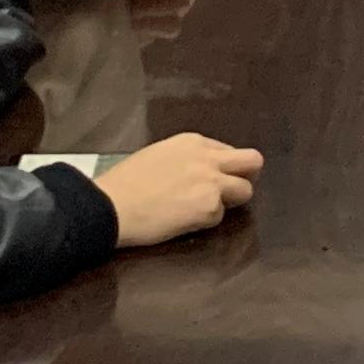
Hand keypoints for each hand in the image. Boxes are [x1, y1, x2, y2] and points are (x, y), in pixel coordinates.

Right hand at [101, 132, 260, 249]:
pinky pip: (221, 216)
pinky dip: (207, 221)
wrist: (111, 206)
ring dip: (230, 202)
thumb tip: (195, 172)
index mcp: (192, 142)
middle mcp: (208, 158)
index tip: (212, 179)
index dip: (223, 168)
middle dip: (247, 176)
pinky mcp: (210, 207)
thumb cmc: (124, 184)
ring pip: (246, 191)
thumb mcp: (158, 155)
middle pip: (253, 161)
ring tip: (203, 210)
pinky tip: (183, 221)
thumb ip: (185, 160)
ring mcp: (212, 182)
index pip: (227, 151)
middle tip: (232, 192)